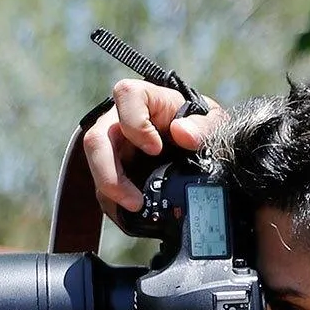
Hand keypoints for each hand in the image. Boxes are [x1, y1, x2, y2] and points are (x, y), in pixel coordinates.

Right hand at [85, 79, 225, 214]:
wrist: (197, 147)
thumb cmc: (200, 127)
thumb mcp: (213, 122)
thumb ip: (204, 125)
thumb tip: (182, 133)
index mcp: (144, 99)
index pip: (126, 95)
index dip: (136, 123)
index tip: (156, 148)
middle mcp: (120, 121)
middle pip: (97, 140)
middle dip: (110, 174)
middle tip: (135, 201)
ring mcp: (113, 148)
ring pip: (96, 168)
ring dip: (112, 194)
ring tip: (137, 210)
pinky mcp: (114, 171)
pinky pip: (103, 189)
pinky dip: (116, 204)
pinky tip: (133, 214)